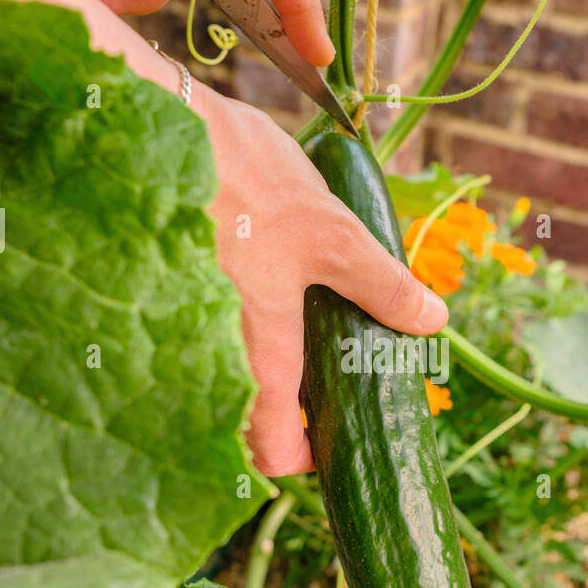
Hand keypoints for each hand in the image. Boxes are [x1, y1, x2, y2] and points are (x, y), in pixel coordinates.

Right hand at [199, 87, 448, 475]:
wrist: (156, 128)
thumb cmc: (246, 185)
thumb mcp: (334, 236)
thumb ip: (382, 286)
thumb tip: (431, 320)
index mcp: (258, 357)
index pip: (273, 450)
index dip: (304, 458)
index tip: (329, 434)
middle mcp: (212, 360)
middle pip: (247, 419)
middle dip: (284, 405)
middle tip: (321, 370)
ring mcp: (183, 331)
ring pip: (223, 377)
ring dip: (257, 362)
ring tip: (293, 318)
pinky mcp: (164, 295)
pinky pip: (197, 335)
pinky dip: (227, 324)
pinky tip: (253, 279)